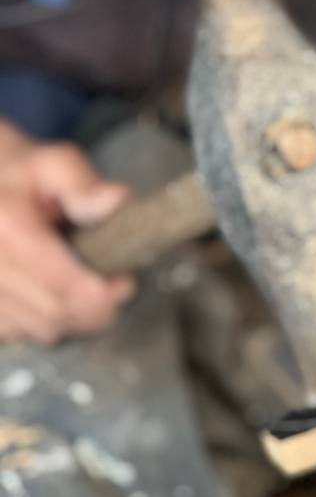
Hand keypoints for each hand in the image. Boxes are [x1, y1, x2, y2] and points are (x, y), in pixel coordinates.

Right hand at [0, 121, 133, 344]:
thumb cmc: (21, 174)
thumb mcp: (55, 163)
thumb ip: (85, 184)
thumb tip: (115, 202)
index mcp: (7, 225)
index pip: (58, 280)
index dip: (98, 293)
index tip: (123, 283)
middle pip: (53, 312)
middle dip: (94, 307)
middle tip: (116, 287)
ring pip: (40, 329)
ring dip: (74, 318)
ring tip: (89, 289)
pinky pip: (22, 333)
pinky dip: (47, 322)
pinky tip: (57, 297)